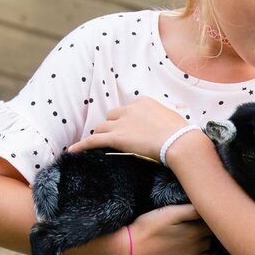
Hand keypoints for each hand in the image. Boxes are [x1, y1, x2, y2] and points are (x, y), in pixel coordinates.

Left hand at [68, 98, 189, 160]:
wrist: (180, 142)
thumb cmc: (183, 133)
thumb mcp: (177, 117)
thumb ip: (169, 115)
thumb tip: (176, 115)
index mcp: (144, 102)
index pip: (128, 110)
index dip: (126, 120)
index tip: (130, 128)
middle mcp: (130, 110)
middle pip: (112, 116)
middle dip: (111, 126)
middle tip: (115, 137)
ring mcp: (121, 124)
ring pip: (102, 128)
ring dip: (101, 136)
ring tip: (98, 146)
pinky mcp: (116, 138)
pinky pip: (93, 140)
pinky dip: (81, 145)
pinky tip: (72, 151)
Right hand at [128, 205, 216, 254]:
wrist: (129, 247)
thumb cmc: (148, 226)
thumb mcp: (170, 211)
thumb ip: (192, 210)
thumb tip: (208, 207)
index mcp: (195, 232)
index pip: (214, 224)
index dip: (216, 218)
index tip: (217, 213)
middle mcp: (196, 248)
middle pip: (215, 241)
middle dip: (218, 235)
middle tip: (217, 228)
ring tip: (220, 251)